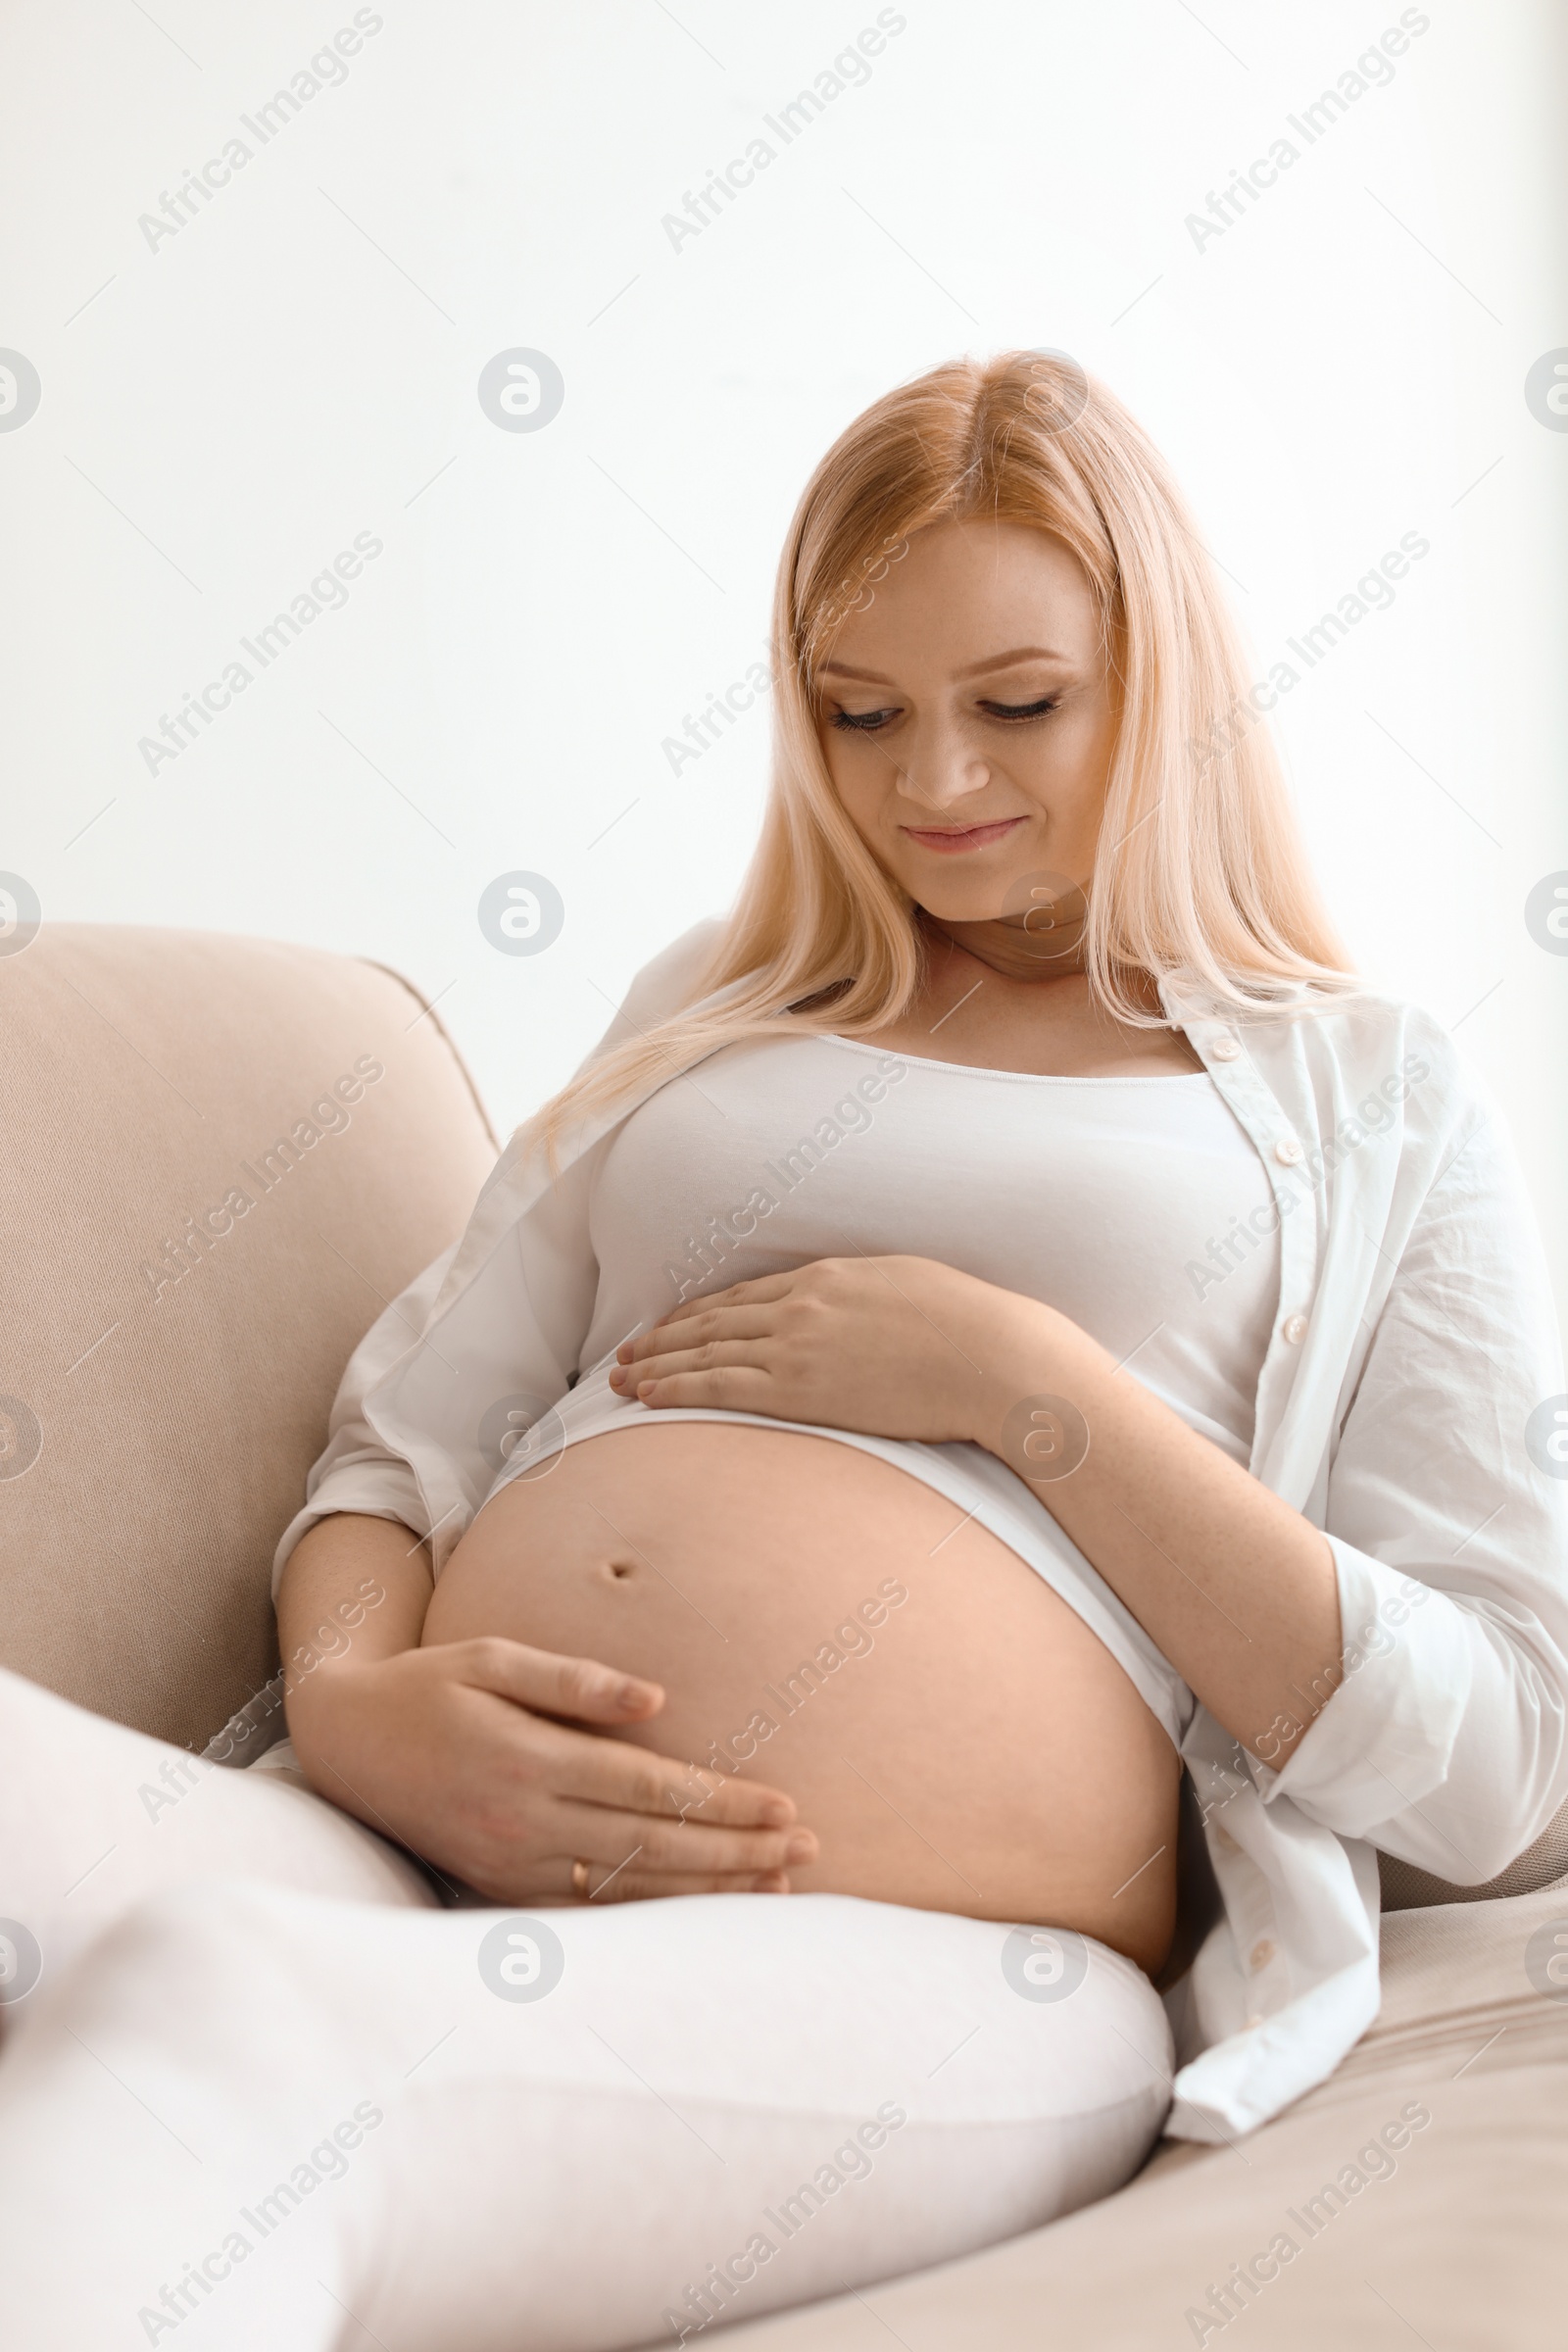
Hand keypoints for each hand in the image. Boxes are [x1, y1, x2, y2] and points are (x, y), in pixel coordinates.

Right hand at [285, 1637, 817, 1904]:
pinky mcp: (500, 1885)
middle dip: (736, 1851)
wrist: (346, 1744)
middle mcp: (523, 1821)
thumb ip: (573, 1680)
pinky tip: (700, 1906)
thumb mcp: (492, 1657)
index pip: (649, 1789)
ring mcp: (511, 1863)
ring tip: (776, 1886)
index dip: (722, 1802)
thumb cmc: (429, 1686)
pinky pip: (589, 1908)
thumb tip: (656, 1700)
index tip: (786, 1806)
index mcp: (528, 1759)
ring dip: (707, 1889)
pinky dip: (651, 1911)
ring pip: (629, 1888)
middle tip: (808, 1851)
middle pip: (652, 1845)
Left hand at [608, 1255, 1033, 1444]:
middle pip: (713, 1319)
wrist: (992, 1356)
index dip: (700, 1311)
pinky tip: (649, 1396)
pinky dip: (677, 1388)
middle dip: (664, 1336)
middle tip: (626, 1352)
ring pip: (706, 1351)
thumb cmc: (971, 1327)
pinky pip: (720, 1387)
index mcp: (828, 1275)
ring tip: (621, 1377)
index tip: (673, 1325)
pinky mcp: (799, 1387)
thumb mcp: (911, 1289)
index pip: (745, 1294)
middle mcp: (801, 1303)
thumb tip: (860, 1312)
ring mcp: (796, 1344)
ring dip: (657, 1364)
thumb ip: (869, 1297)